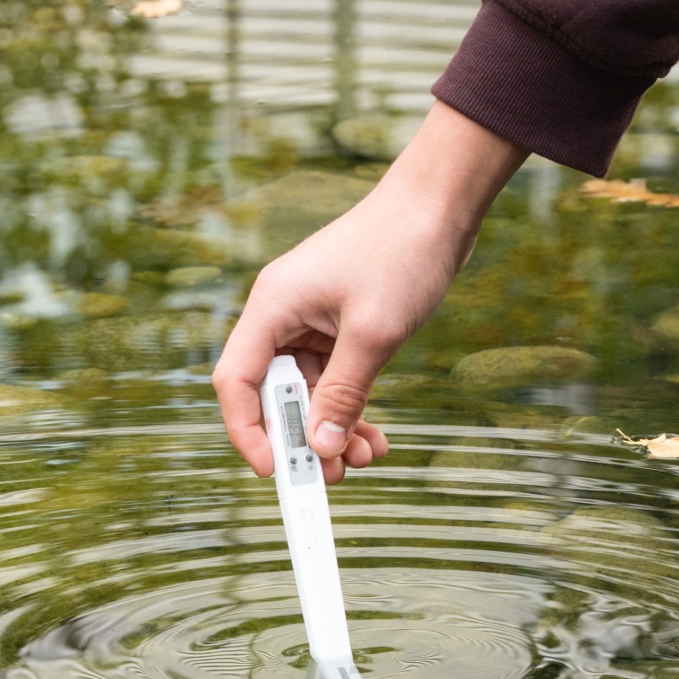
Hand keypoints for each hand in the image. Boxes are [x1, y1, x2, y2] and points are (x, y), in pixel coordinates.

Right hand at [212, 102, 528, 482]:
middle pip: (272, 392)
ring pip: (307, 391)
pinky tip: (375, 436)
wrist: (442, 204)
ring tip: (367, 458)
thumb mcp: (373, 334)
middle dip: (300, 437)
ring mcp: (312, 318)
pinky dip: (350, 407)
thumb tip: (319, 448)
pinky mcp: (341, 323)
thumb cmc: (402, 252)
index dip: (248, 431)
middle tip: (335, 475)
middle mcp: (283, 313)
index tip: (278, 470)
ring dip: (332, 428)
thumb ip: (342, 394)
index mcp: (272, 306)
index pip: (236, 381)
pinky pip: (333, 378)